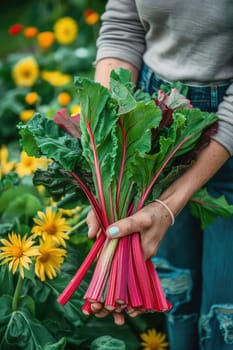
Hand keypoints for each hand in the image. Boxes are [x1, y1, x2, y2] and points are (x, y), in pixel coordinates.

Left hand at [86, 201, 172, 323]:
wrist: (164, 211)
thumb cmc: (154, 214)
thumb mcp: (142, 218)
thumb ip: (127, 225)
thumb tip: (109, 232)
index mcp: (143, 254)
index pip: (125, 276)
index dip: (113, 289)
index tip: (101, 304)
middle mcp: (141, 259)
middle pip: (126, 281)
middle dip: (114, 300)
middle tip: (97, 311)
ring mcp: (140, 256)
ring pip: (126, 277)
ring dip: (117, 294)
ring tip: (110, 314)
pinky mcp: (137, 251)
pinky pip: (128, 267)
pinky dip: (120, 278)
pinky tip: (117, 295)